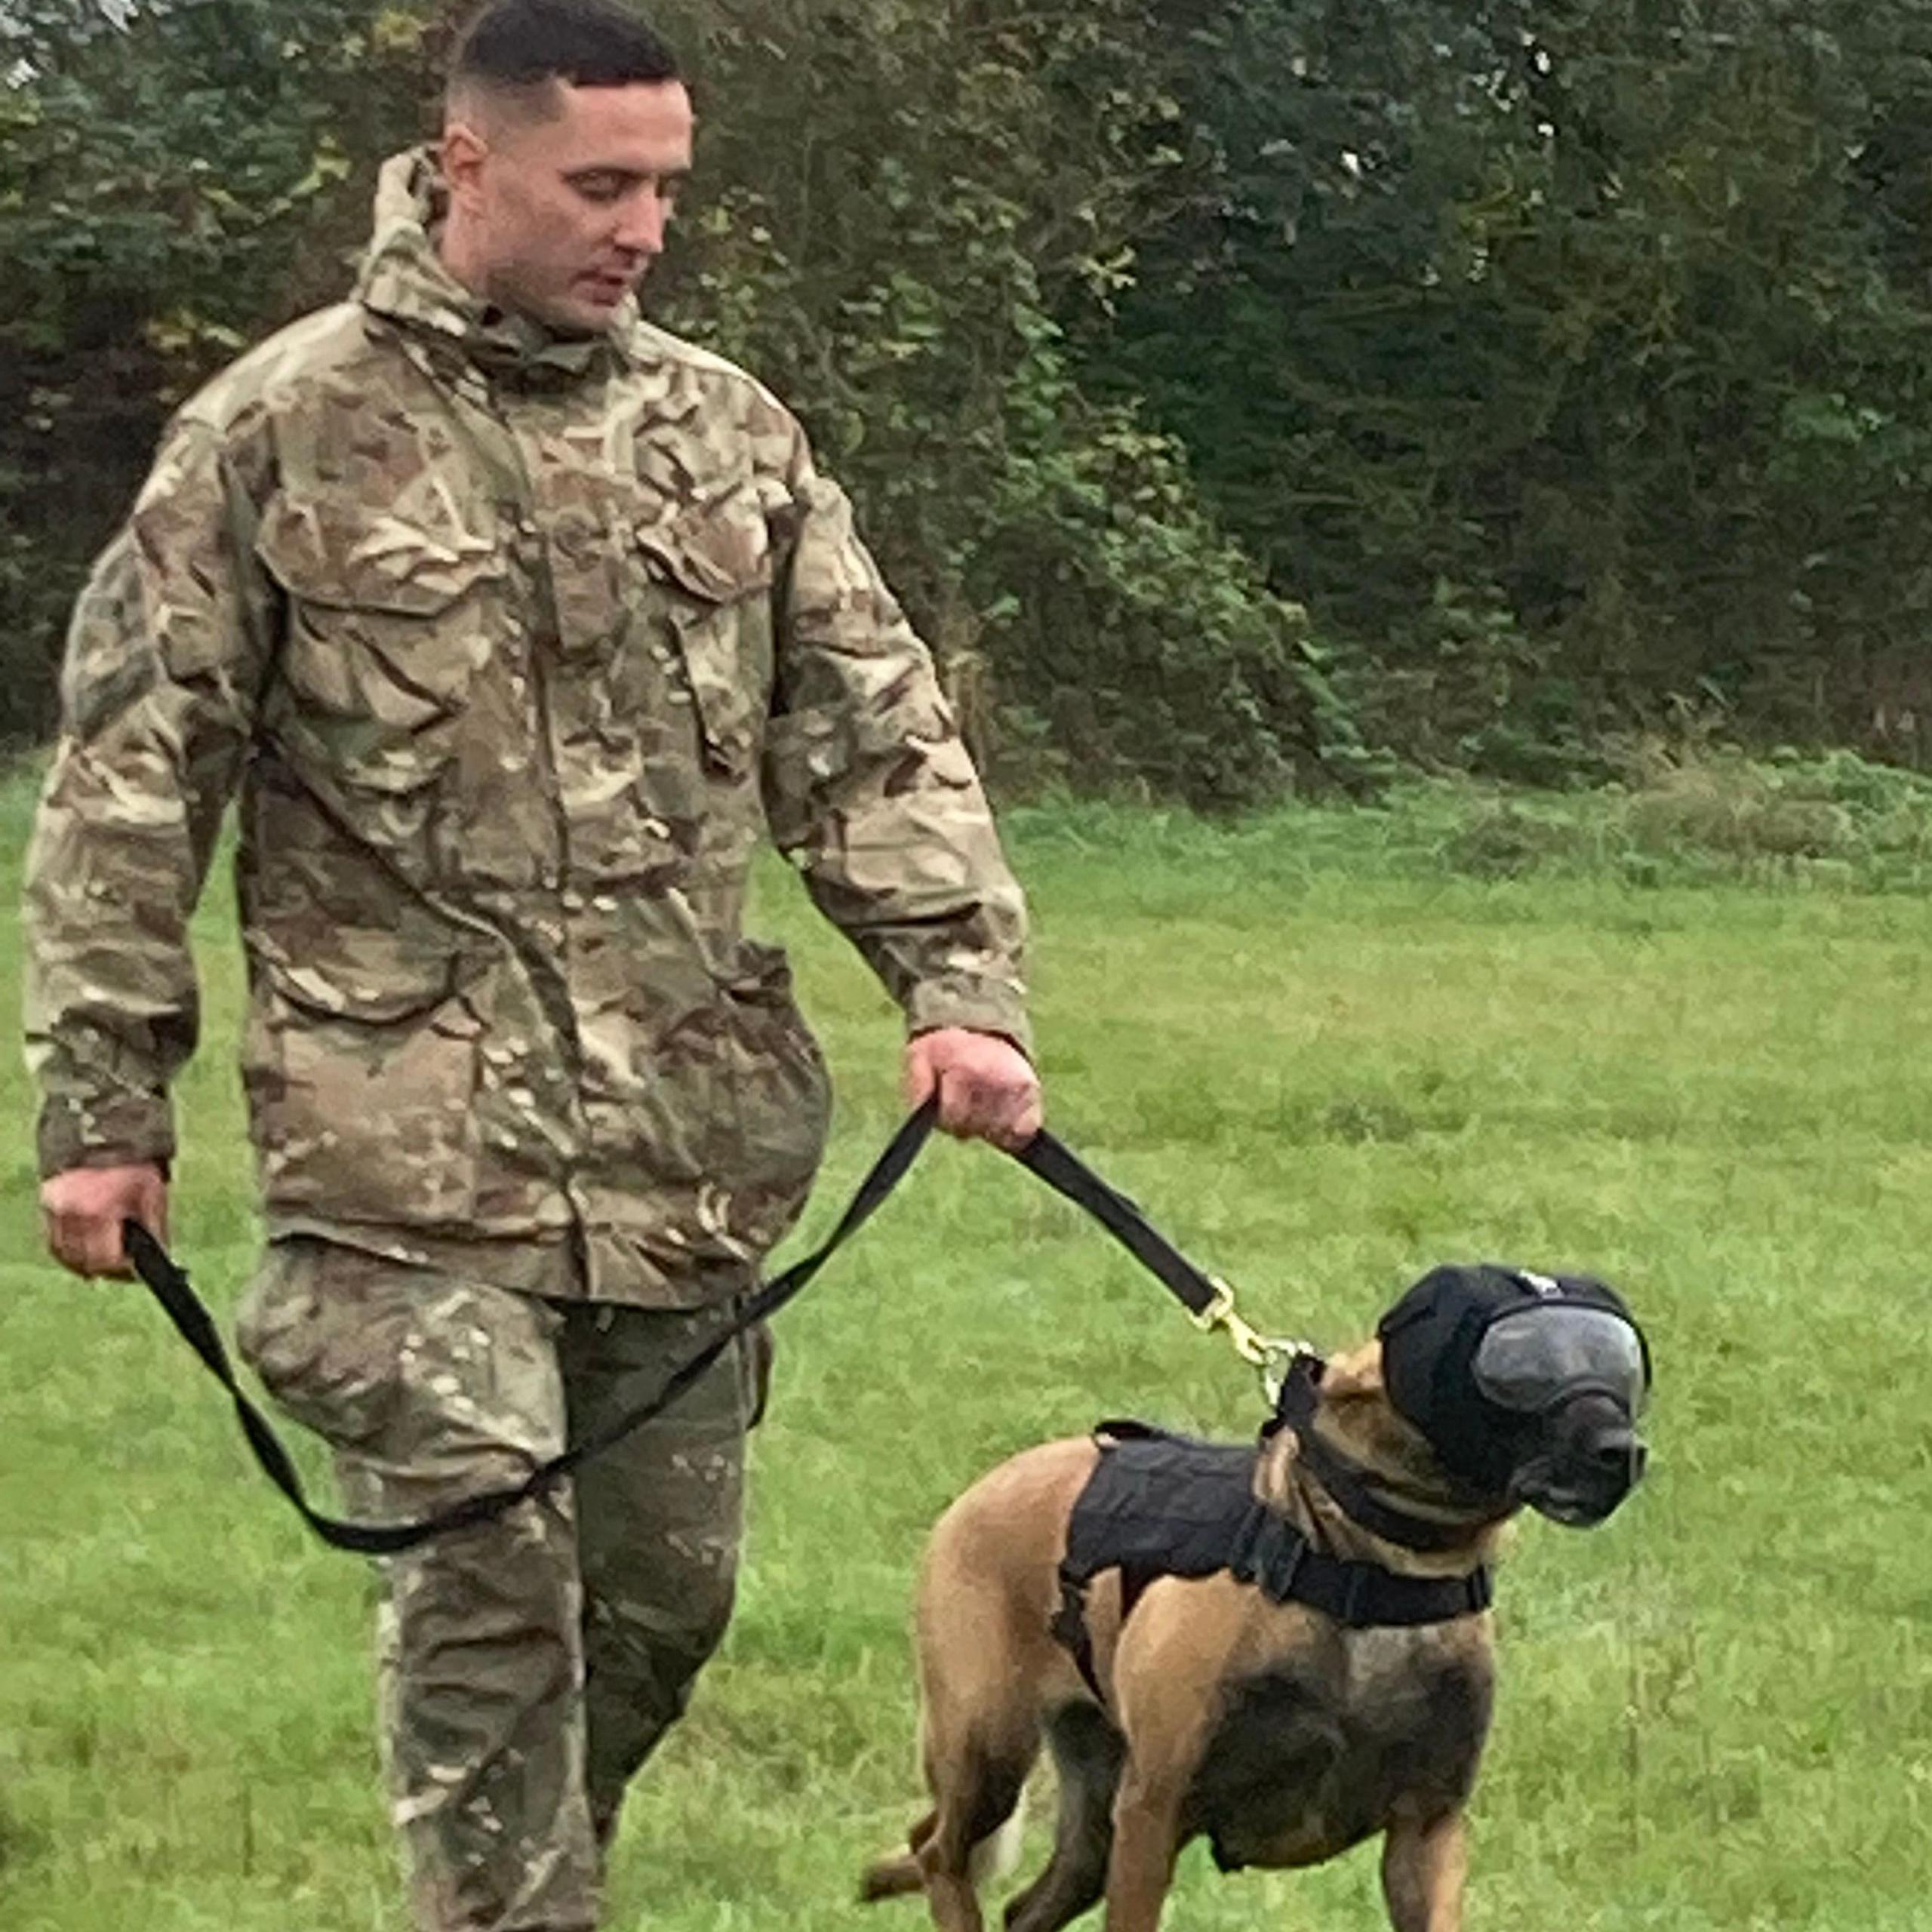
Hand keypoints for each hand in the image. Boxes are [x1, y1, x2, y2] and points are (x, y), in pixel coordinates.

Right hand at [40, 1163, 168, 1278]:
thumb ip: (154, 1229)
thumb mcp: (153, 1194)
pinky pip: (56, 1242)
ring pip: (67, 1256)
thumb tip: (159, 1257)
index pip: (107, 1260)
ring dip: (87, 1264)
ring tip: (107, 1263)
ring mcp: (55, 1210)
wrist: (104, 1134)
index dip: (123, 1271)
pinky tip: (87, 1251)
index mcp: (100, 1211)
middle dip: (108, 1270)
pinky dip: (71, 1251)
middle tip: (124, 1271)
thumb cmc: (134, 1164)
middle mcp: (72, 1214)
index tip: (136, 1274)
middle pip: (85, 1262)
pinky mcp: (46, 1205)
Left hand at [903, 1028, 1042, 1151]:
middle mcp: (995, 1079)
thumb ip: (917, 1088)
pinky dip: (1012, 1132)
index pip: (955, 1119)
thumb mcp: (919, 1057)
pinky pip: (1025, 1131)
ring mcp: (1018, 1086)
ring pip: (1000, 1133)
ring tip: (982, 1107)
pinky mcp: (1033, 1092)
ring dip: (989, 1128)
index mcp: (965, 1070)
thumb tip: (922, 1116)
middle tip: (965, 1104)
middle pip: (978, 1128)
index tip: (948, 1107)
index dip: (948, 1121)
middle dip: (968, 1124)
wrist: (980, 1025)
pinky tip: (1001, 1119)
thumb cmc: (946, 1047)